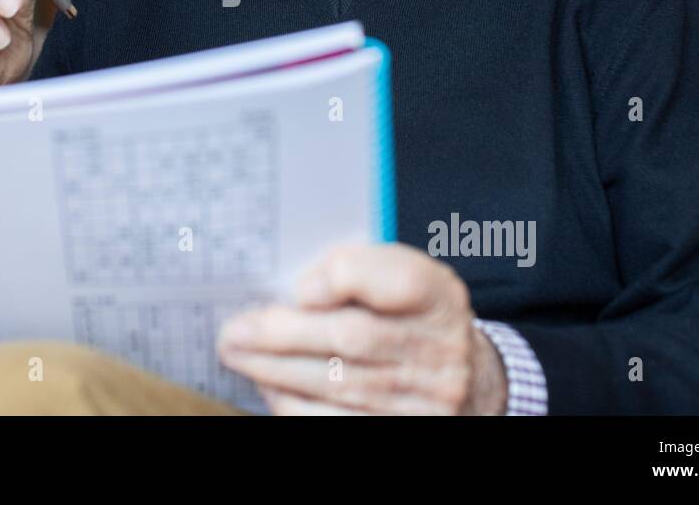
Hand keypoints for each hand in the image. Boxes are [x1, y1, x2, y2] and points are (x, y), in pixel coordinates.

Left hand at [217, 243, 506, 414]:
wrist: (463, 375)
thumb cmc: (409, 314)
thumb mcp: (398, 276)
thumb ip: (355, 270)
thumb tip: (299, 292)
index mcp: (438, 295)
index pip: (400, 280)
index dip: (346, 278)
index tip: (301, 286)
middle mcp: (441, 349)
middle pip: (355, 338)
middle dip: (284, 334)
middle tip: (236, 330)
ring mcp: (426, 398)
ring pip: (339, 384)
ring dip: (276, 369)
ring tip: (237, 353)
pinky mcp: (403, 428)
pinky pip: (337, 421)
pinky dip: (295, 403)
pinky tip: (269, 386)